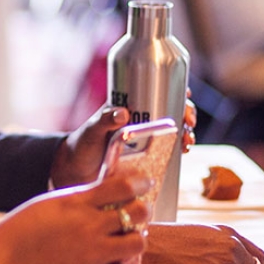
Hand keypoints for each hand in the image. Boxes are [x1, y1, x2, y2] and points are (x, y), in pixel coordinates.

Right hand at [0, 174, 149, 263]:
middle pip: (139, 212)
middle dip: (140, 213)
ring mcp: (92, 254)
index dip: (140, 184)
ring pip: (138, 243)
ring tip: (122, 246)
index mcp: (73, 202)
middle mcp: (88, 225)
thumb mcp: (42, 207)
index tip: (143, 185)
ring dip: (134, 243)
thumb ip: (73, 202)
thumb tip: (97, 199)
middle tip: (133, 218)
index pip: (123, 185)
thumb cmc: (12, 238)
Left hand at [52, 95, 196, 187]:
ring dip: (186, 132)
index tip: (186, 93)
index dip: (174, 90)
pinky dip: (179, 150)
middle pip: (170, 111)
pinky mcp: (146, 159)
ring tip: (188, 140)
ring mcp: (144, 140)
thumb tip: (123, 112)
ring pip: (173, 131)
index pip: (155, 93)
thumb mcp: (92, 130)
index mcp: (128, 109)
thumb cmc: (81, 145)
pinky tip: (184, 152)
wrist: (74, 172)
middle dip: (186, 113)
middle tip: (188, 121)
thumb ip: (104, 119)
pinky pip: (168, 151)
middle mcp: (139, 122)